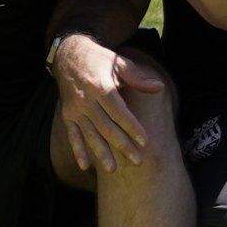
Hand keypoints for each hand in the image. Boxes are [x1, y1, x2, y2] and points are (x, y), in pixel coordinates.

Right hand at [48, 34, 166, 175]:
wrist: (69, 56)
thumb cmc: (99, 60)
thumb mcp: (119, 63)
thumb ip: (138, 77)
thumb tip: (159, 87)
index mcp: (101, 87)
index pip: (119, 112)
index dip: (132, 128)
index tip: (145, 142)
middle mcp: (86, 100)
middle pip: (106, 127)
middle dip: (122, 145)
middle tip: (137, 161)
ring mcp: (75, 109)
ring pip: (90, 134)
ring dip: (101, 153)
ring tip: (113, 170)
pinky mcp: (68, 115)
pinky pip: (72, 135)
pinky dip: (78, 150)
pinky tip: (85, 166)